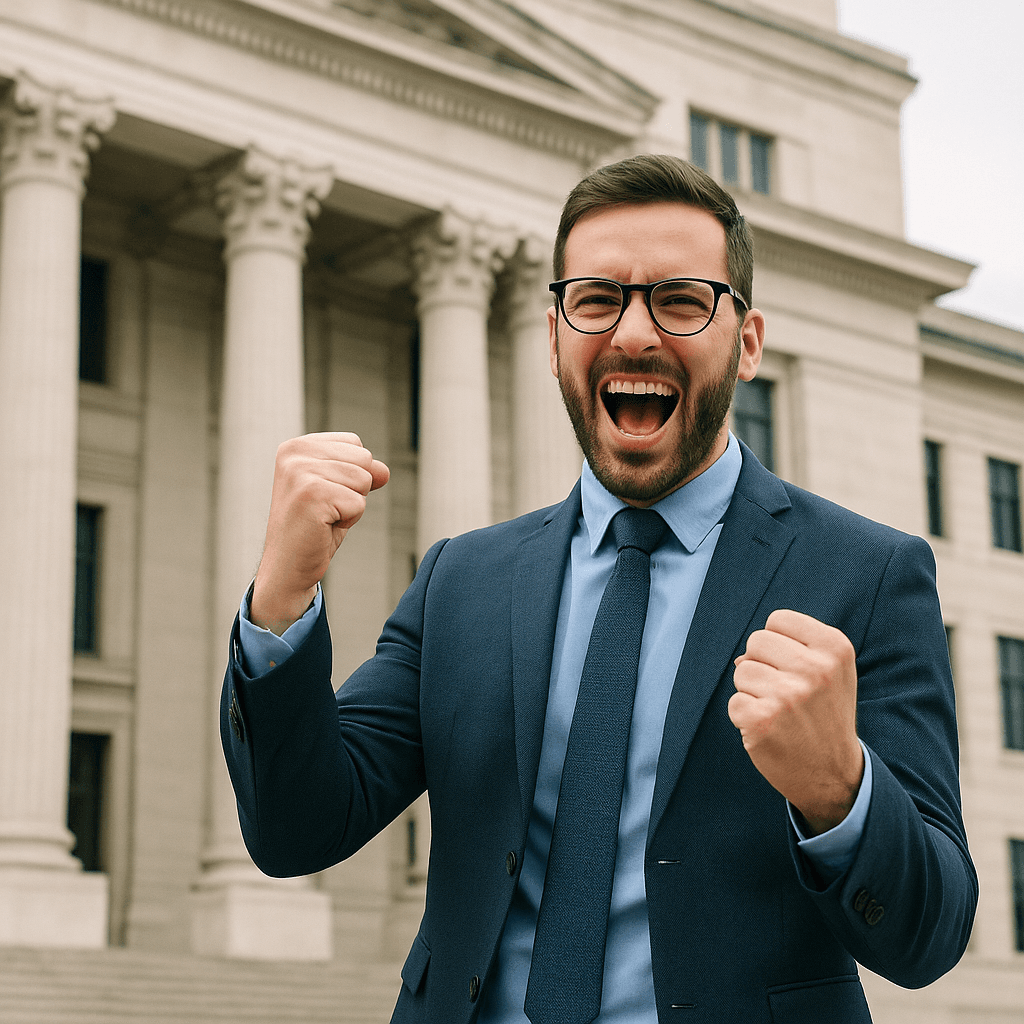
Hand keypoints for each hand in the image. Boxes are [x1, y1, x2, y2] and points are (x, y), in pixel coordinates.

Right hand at [250, 432, 389, 634]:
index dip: (351, 474)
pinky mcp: (312, 495)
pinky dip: (349, 520)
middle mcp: (295, 454)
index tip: (325, 494)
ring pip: (364, 480)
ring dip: (351, 506)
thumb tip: (384, 471)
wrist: (287, 566)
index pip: (355, 443)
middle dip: (355, 489)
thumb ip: (362, 471)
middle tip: (326, 508)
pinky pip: (359, 503)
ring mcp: (301, 473)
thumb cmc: (313, 527)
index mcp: (297, 446)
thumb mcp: (340, 490)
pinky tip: (323, 527)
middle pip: (363, 459)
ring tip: (324, 517)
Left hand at [728, 609, 863, 835]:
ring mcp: (788, 695)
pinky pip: (734, 701)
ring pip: (741, 670)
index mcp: (835, 648)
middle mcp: (815, 669)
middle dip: (762, 664)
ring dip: (752, 691)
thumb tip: (741, 657)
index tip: (795, 668)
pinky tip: (769, 729)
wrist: (834, 773)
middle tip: (784, 692)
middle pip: (756, 640)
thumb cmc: (825, 714)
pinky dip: (744, 716)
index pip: (778, 619)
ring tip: (778, 712)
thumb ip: (792, 647)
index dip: (778, 643)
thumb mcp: (830, 671)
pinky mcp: (762, 720)